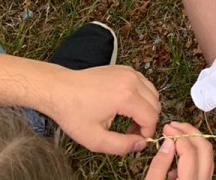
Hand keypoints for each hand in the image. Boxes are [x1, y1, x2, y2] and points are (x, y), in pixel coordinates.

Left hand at [46, 64, 160, 154]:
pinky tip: (124, 108)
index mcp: (126, 96)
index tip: (134, 141)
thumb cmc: (74, 113)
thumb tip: (140, 144)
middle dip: (147, 122)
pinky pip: (143, 83)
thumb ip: (121, 146)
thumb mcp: (95, 139)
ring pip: (152, 92)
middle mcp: (131, 80)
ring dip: (145, 109)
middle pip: (155, 104)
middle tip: (130, 133)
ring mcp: (128, 71)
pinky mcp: (124, 69)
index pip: (152, 117)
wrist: (60, 89)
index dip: (147, 133)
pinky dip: (141, 97)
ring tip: (127, 121)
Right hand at [146, 123, 213, 179]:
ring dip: (193, 141)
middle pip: (205, 150)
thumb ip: (158, 166)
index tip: (166, 128)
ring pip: (207, 156)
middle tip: (175, 125)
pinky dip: (193, 155)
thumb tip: (168, 141)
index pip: (190, 153)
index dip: (178, 136)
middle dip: (190, 132)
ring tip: (176, 135)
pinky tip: (176, 159)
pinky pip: (203, 165)